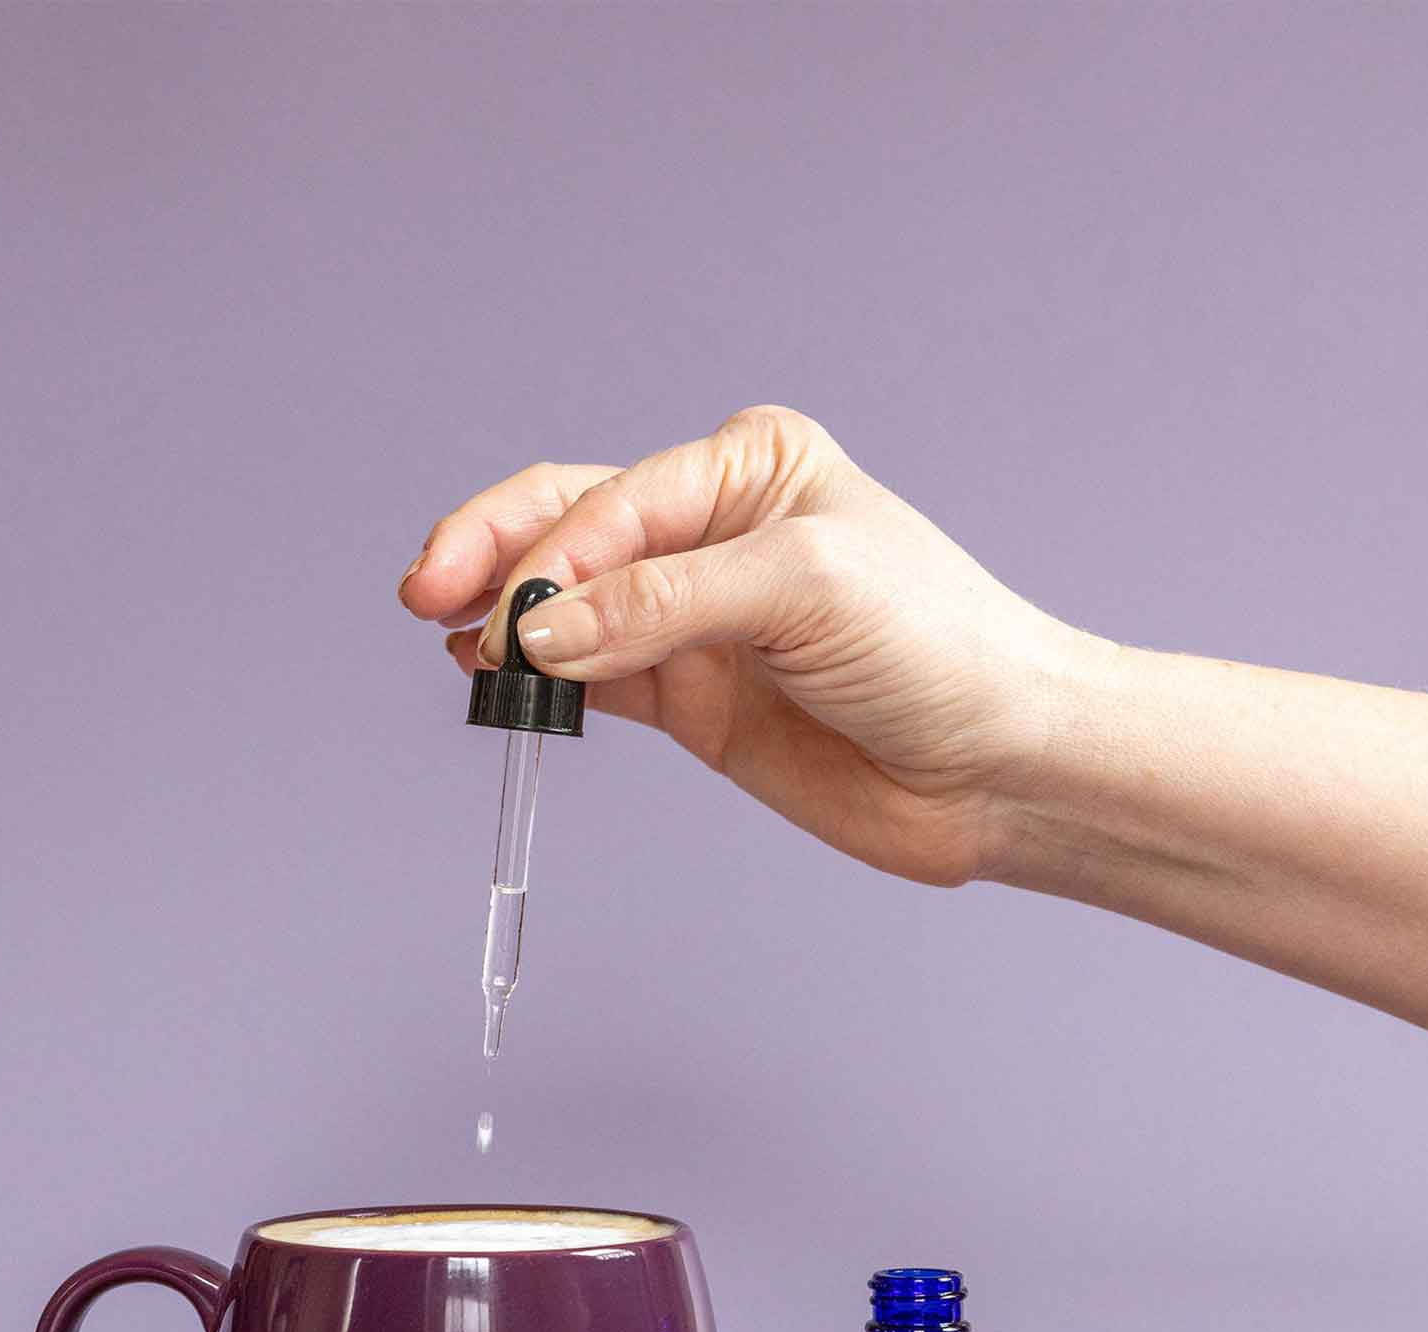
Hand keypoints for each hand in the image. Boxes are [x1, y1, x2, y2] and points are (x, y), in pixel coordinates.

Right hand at [395, 405, 1110, 884]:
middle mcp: (714, 532)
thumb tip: (541, 635)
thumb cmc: (941, 650)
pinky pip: (592, 676)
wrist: (1002, 769)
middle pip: (567, 528)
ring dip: (505, 621)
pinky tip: (494, 680)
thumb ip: (664, 604)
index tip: (512, 613)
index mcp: (751, 466)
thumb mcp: (804, 590)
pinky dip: (539, 680)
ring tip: (455, 649)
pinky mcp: (691, 697)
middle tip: (426, 598)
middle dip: (493, 556)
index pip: (614, 494)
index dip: (548, 548)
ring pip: (566, 605)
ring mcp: (696, 619)